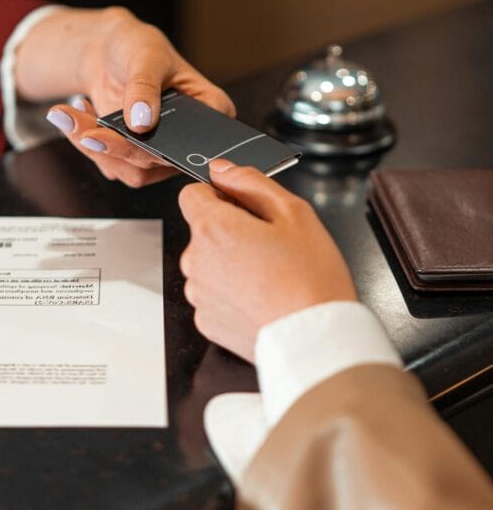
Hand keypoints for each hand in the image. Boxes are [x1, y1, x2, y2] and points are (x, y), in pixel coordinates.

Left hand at [13, 6, 234, 186]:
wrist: (108, 51)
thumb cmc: (138, 46)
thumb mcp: (146, 56)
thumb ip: (145, 87)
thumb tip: (142, 123)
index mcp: (211, 109)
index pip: (197, 140)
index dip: (164, 145)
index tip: (131, 133)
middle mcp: (189, 137)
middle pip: (158, 160)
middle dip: (116, 146)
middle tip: (85, 131)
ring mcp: (161, 150)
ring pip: (132, 171)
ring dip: (96, 148)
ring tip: (70, 116)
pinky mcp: (135, 156)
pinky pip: (112, 165)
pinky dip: (88, 145)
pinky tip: (77, 115)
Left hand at [178, 161, 356, 361]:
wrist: (316, 340)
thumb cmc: (310, 278)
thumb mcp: (293, 212)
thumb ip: (250, 181)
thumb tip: (222, 169)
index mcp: (212, 227)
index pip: (192, 193)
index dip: (219, 194)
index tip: (244, 207)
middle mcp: (196, 260)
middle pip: (202, 230)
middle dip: (230, 231)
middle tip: (271, 245)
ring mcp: (199, 294)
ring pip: (208, 263)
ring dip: (230, 262)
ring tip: (270, 275)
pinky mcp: (206, 321)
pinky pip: (214, 294)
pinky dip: (232, 293)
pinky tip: (262, 297)